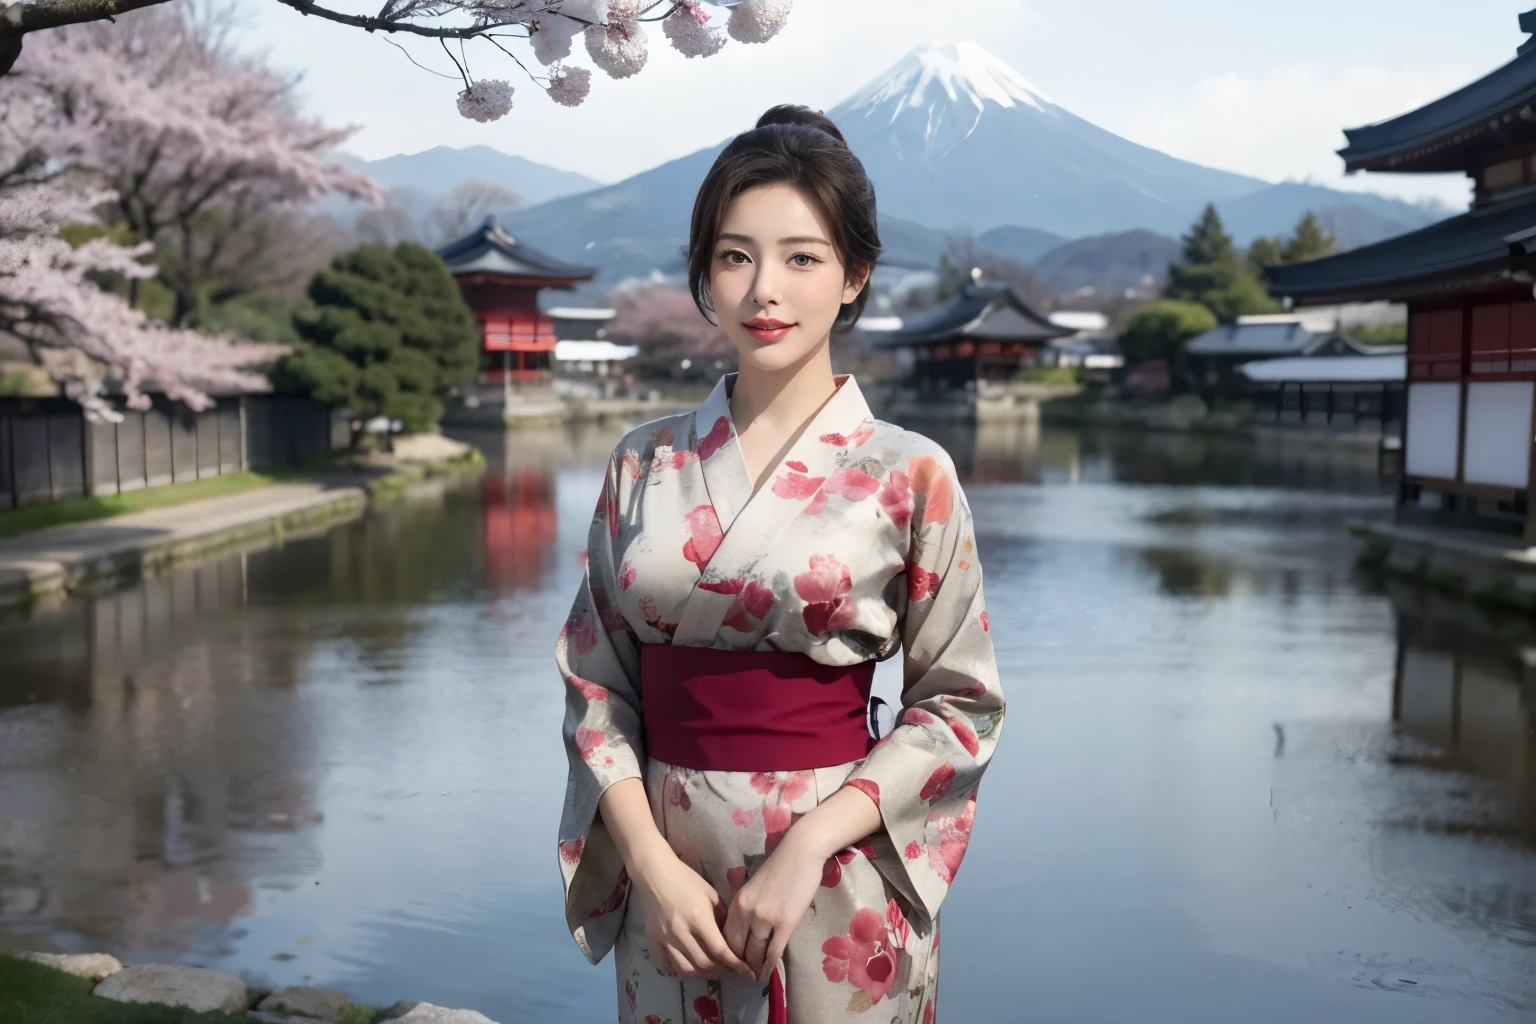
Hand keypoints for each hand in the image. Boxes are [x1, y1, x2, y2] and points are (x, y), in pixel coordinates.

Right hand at [630, 847, 753, 980]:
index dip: (736, 964)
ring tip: (711, 970)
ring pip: (686, 969)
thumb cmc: (686, 879)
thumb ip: (723, 917)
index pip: (721, 950)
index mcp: (700, 919)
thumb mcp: (711, 894)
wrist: (655, 873)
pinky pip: (664, 964)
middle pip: (704, 964)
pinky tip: (686, 966)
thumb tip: (732, 939)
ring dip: (702, 974)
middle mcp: (682, 932)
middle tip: (729, 968)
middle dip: (722, 970)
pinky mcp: (652, 940)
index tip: (747, 971)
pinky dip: (677, 970)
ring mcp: (665, 938)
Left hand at [723, 830, 825, 981]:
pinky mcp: (785, 923)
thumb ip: (746, 905)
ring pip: (755, 952)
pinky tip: (767, 975)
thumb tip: (744, 928)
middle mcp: (746, 912)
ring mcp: (765, 918)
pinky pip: (774, 951)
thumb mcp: (753, 885)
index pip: (727, 936)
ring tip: (755, 977)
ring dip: (755, 967)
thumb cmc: (779, 866)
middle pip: (738, 948)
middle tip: (743, 974)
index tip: (733, 963)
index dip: (729, 953)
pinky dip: (769, 966)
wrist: (800, 852)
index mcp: (737, 902)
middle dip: (740, 964)